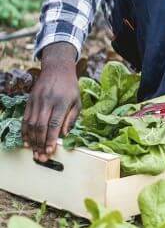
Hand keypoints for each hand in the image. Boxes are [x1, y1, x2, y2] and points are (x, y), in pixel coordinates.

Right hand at [22, 43, 80, 161]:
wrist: (57, 69)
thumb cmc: (70, 87)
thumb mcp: (77, 101)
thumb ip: (71, 119)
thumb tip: (64, 135)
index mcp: (62, 102)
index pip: (54, 124)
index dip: (51, 139)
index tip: (50, 151)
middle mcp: (47, 102)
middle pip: (41, 127)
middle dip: (40, 144)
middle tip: (41, 157)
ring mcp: (36, 102)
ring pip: (31, 124)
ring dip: (32, 140)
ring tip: (33, 153)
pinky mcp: (29, 101)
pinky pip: (25, 119)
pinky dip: (25, 131)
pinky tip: (26, 141)